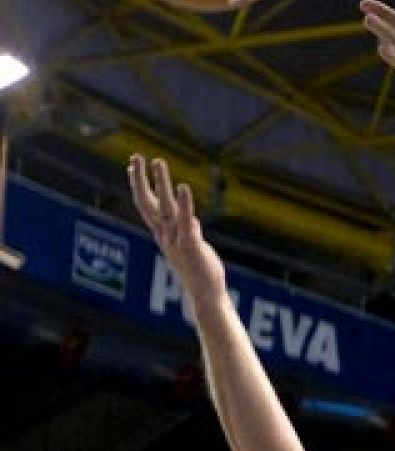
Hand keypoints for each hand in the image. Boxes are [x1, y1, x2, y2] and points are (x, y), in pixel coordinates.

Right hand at [127, 154, 225, 301]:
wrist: (206, 294)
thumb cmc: (199, 271)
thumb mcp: (190, 245)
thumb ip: (187, 230)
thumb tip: (191, 219)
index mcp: (162, 234)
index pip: (145, 205)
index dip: (138, 185)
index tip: (133, 165)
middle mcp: (165, 234)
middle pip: (146, 203)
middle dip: (139, 179)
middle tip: (136, 156)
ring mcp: (176, 239)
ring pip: (164, 207)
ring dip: (160, 183)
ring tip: (157, 161)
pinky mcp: (191, 245)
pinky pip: (186, 222)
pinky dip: (184, 204)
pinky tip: (183, 187)